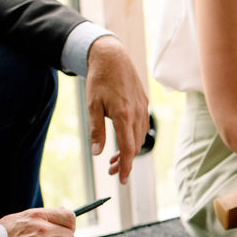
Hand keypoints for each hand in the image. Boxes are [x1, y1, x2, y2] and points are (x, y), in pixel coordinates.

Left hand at [85, 35, 148, 183]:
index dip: (125, 167)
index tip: (121, 180)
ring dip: (129, 150)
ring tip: (114, 156)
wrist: (113, 57)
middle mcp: (137, 114)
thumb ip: (96, 130)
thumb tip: (98, 153)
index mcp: (124, 116)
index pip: (127, 149)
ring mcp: (143, 109)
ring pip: (140, 138)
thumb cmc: (99, 80)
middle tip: (110, 170)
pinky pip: (142, 127)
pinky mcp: (144, 104)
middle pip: (135, 147)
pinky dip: (134, 138)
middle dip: (124, 162)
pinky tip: (123, 138)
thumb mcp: (93, 105)